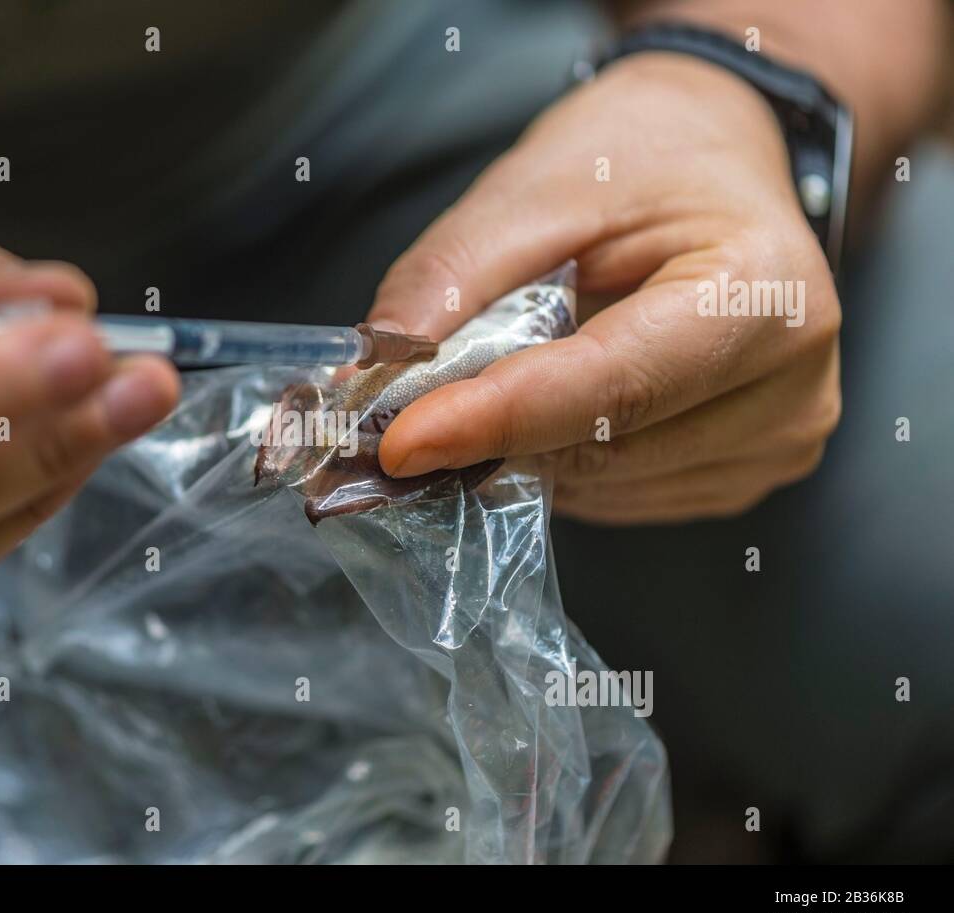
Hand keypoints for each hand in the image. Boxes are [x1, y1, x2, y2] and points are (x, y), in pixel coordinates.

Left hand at [366, 53, 841, 523]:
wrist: (715, 162)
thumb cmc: (642, 160)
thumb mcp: (540, 184)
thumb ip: (455, 276)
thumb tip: (374, 371)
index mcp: (764, 291)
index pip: (614, 385)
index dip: (497, 418)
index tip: (400, 441)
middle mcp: (792, 385)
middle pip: (605, 447)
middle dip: (491, 436)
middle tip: (410, 410)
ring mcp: (775, 441)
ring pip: (602, 485)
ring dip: (524, 451)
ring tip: (510, 375)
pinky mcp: (740, 475)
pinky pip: (619, 498)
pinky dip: (562, 462)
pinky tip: (558, 405)